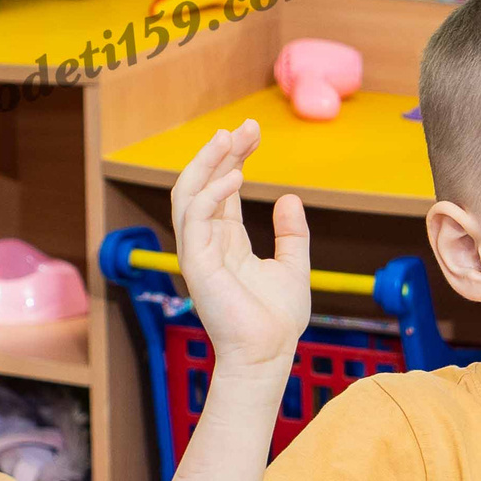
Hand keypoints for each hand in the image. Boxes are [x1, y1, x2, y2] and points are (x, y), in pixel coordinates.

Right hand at [170, 122, 311, 374]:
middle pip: (201, 184)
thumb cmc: (277, 320)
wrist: (269, 354)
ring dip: (206, 162)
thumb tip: (289, 198)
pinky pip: (195, 218)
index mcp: (226, 242)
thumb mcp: (293, 265)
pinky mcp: (196, 263)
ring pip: (187, 194)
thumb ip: (291, 233)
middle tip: (244, 127)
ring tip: (230, 138)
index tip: (253, 132)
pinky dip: (211, 194)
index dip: (235, 158)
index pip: (221, 188)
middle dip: (220, 152)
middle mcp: (207, 242)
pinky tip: (236, 178)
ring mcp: (198, 251)